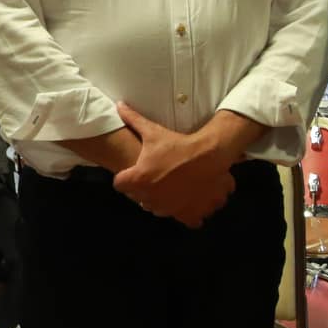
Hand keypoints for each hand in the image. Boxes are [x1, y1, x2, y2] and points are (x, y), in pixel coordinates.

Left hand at [112, 102, 235, 227]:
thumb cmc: (178, 144)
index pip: (120, 184)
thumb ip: (133, 120)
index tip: (137, 170)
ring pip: (160, 210)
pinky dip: (190, 213)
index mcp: (138, 180)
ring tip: (176, 186)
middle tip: (159, 176)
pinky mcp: (189, 215)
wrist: (209, 154)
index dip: (127, 177)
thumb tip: (118, 105)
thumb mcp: (154, 132)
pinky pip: (187, 221)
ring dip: (165, 201)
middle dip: (147, 190)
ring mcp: (170, 209)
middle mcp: (150, 199)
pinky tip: (193, 201)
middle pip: (140, 199)